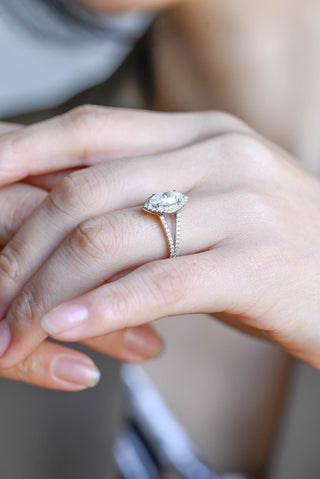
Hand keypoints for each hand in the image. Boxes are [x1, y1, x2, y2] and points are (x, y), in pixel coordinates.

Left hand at [1, 106, 319, 377]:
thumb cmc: (270, 246)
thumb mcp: (207, 205)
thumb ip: (145, 197)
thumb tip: (65, 213)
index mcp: (199, 134)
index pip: (90, 130)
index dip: (22, 152)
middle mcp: (217, 156)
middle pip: (86, 191)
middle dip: (21, 246)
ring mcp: (242, 205)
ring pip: (113, 239)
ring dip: (49, 290)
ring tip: (13, 327)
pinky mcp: (259, 262)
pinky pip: (162, 282)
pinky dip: (105, 308)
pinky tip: (66, 328)